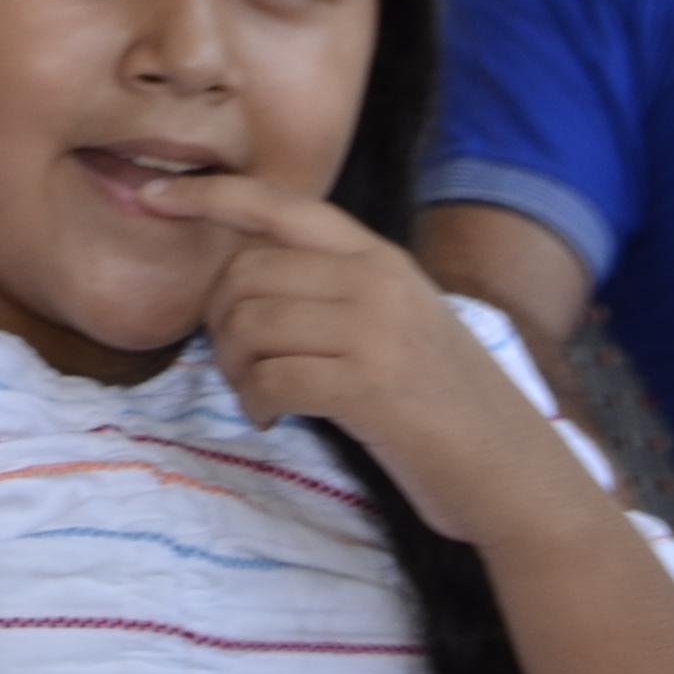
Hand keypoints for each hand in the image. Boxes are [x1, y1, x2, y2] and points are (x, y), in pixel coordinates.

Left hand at [147, 172, 614, 552]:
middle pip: (243, 275)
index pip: (281, 206)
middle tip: (238, 364)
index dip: (209, 196)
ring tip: (262, 395)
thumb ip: (337, 291)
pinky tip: (275, 417)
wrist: (521, 479)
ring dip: (236, 369)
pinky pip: (271, 378)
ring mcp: (377, 331)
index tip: (153, 194)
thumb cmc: (448, 410)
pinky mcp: (371, 387)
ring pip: (249, 326)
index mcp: (381, 259)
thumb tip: (243, 285)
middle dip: (219, 322)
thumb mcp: (401, 324)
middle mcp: (378, 281)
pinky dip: (257, 402)